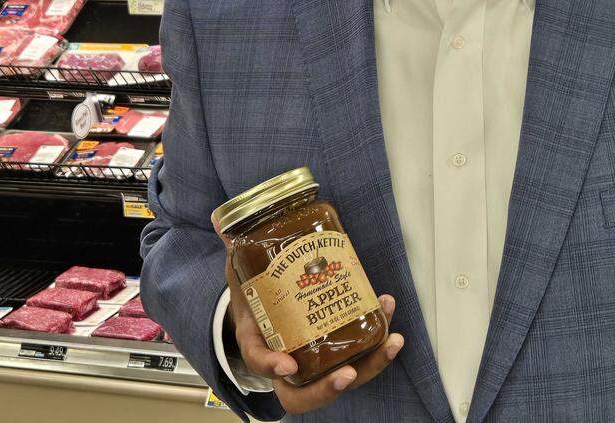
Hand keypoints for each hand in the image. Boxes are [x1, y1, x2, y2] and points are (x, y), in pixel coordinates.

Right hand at [215, 222, 403, 413]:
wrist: (270, 303)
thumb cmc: (256, 295)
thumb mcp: (241, 272)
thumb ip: (235, 248)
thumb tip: (222, 221)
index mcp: (260, 344)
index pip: (261, 363)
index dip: (272, 366)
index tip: (287, 364)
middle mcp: (290, 361)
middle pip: (308, 393)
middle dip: (331, 387)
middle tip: (349, 373)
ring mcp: (318, 358)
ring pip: (344, 377)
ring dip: (372, 363)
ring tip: (391, 341)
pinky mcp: (341, 345)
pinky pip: (361, 351)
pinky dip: (378, 335)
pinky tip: (386, 304)